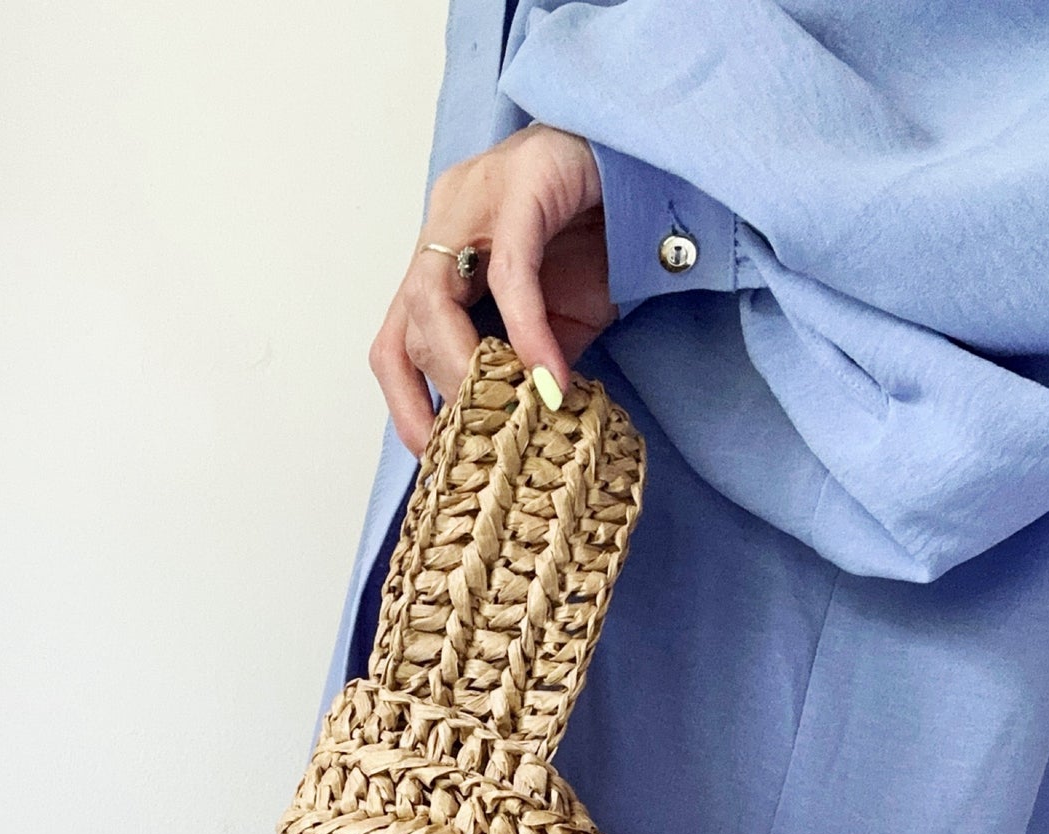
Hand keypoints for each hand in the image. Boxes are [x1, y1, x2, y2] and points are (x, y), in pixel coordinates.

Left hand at [369, 124, 615, 454]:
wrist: (653, 163)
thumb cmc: (602, 232)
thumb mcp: (561, 318)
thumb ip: (529, 361)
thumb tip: (521, 423)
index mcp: (444, 253)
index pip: (396, 337)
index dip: (405, 403)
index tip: (433, 455)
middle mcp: (446, 221)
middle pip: (408, 323)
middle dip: (440, 393)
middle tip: (477, 445)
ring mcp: (475, 197)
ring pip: (435, 299)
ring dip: (467, 369)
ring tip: (510, 415)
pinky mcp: (521, 186)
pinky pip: (511, 274)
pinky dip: (526, 335)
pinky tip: (550, 378)